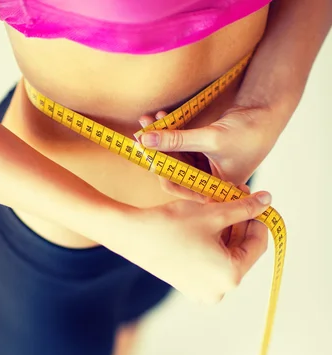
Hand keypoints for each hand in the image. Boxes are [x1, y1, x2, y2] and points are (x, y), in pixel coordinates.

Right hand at [118, 188, 270, 303]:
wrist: (131, 235)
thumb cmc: (172, 225)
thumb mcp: (213, 213)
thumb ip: (245, 208)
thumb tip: (267, 200)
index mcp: (230, 276)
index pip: (258, 244)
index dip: (258, 218)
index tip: (254, 199)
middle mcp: (219, 290)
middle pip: (242, 251)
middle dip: (240, 223)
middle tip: (235, 196)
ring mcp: (203, 292)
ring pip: (226, 256)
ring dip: (226, 231)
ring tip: (217, 205)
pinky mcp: (189, 287)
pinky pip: (211, 263)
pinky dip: (212, 243)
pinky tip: (205, 222)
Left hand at [138, 104, 279, 200]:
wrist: (268, 112)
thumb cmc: (249, 132)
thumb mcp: (211, 138)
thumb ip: (177, 139)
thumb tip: (146, 139)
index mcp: (213, 190)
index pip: (179, 187)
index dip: (160, 169)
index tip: (145, 152)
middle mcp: (207, 181)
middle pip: (173, 170)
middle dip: (157, 151)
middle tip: (139, 135)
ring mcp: (204, 166)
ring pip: (174, 155)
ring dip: (160, 138)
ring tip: (146, 121)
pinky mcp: (203, 152)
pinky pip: (180, 144)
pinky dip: (170, 132)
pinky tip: (160, 116)